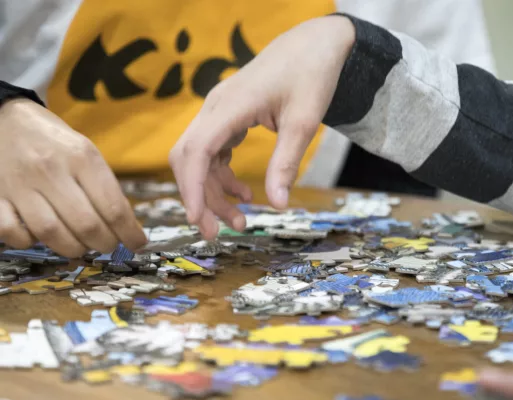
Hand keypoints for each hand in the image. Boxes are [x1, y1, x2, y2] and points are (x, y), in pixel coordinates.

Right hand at [0, 99, 145, 256]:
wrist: (5, 119)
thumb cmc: (54, 142)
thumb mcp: (86, 153)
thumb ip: (104, 187)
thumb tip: (125, 227)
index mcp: (81, 157)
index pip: (113, 207)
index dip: (129, 233)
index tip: (137, 244)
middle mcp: (50, 170)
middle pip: (86, 225)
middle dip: (104, 243)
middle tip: (107, 245)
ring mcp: (19, 184)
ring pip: (51, 233)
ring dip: (73, 248)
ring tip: (81, 245)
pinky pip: (12, 232)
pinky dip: (28, 242)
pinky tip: (40, 237)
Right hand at [169, 16, 355, 238]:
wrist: (315, 44)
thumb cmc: (311, 74)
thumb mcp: (304, 122)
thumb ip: (286, 163)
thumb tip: (277, 206)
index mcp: (230, 105)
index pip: (197, 151)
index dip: (193, 188)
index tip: (198, 220)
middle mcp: (216, 108)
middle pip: (189, 158)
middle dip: (198, 198)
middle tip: (214, 234)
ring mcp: (219, 112)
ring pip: (200, 160)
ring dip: (214, 192)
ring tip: (239, 222)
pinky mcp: (228, 117)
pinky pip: (214, 153)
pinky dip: (223, 177)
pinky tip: (243, 194)